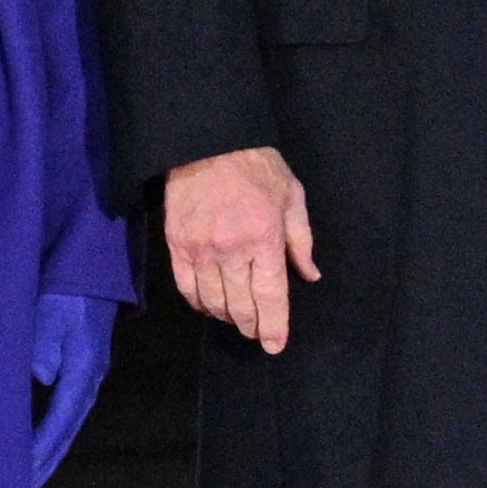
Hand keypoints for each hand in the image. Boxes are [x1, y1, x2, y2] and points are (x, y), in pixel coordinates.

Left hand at [29, 295, 118, 485]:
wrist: (94, 268)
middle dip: (46, 462)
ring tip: (30, 478)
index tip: (21, 475)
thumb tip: (42, 376)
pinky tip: (41, 443)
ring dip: (51, 451)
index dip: (41, 449)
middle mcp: (90, 379)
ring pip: (69, 424)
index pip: (59, 420)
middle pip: (68, 431)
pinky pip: (67, 412)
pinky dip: (54, 433)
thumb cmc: (68, 290)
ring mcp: (90, 376)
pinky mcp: (84, 370)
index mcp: (83, 369)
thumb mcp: (50, 313)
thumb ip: (44, 345)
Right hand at [165, 147, 317, 354]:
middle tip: (257, 331)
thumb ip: (302, 239)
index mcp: (264, 237)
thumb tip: (310, 275)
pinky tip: (209, 306)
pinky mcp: (177, 245)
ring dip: (227, 317)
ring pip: (213, 302)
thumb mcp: (292, 195)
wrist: (209, 142)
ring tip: (237, 319)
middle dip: (251, 325)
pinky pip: (187, 289)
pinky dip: (199, 304)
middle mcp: (231, 249)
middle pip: (240, 306)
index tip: (275, 345)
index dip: (274, 326)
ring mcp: (201, 249)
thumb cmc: (257, 166)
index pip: (270, 295)